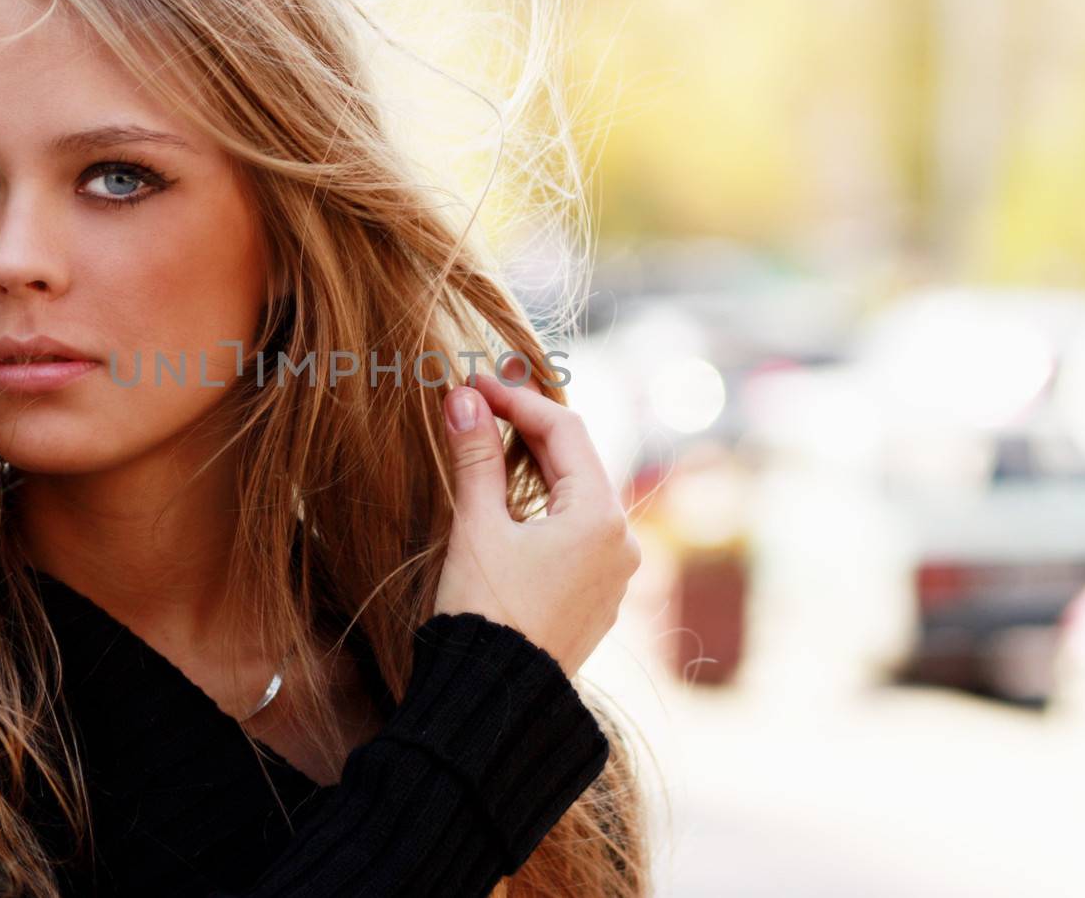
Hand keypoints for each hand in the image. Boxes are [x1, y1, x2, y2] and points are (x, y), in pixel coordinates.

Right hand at [432, 355, 641, 677]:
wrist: (495, 700)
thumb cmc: (484, 612)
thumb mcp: (476, 527)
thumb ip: (475, 456)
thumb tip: (463, 398)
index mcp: (600, 518)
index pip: (563, 430)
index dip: (516, 399)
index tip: (473, 384)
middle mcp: (621, 541)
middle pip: (575, 460)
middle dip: (526, 428)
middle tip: (478, 404)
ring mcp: (614, 572)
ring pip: (577, 494)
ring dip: (534, 465)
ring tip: (487, 442)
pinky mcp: (597, 595)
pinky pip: (576, 530)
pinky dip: (543, 504)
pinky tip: (507, 499)